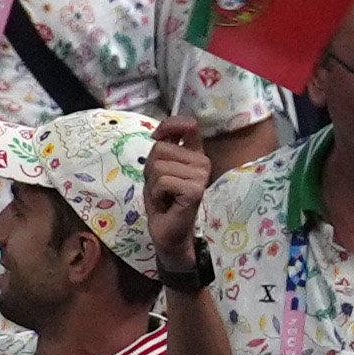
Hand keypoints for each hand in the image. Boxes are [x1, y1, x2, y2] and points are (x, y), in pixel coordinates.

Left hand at [143, 116, 209, 272]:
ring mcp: (202, 175)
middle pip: (160, 148)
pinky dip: (157, 193)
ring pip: (158, 166)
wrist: (167, 229)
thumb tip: (160, 132)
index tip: (157, 136)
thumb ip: (161, 148)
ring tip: (165, 195)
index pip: (187, 125)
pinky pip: (162, 181)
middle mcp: (202, 161)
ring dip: (153, 183)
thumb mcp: (157, 169)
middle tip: (161, 186)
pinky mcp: (196, 189)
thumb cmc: (162, 199)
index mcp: (195, 153)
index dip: (169, 125)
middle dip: (151, 169)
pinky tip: (167, 202)